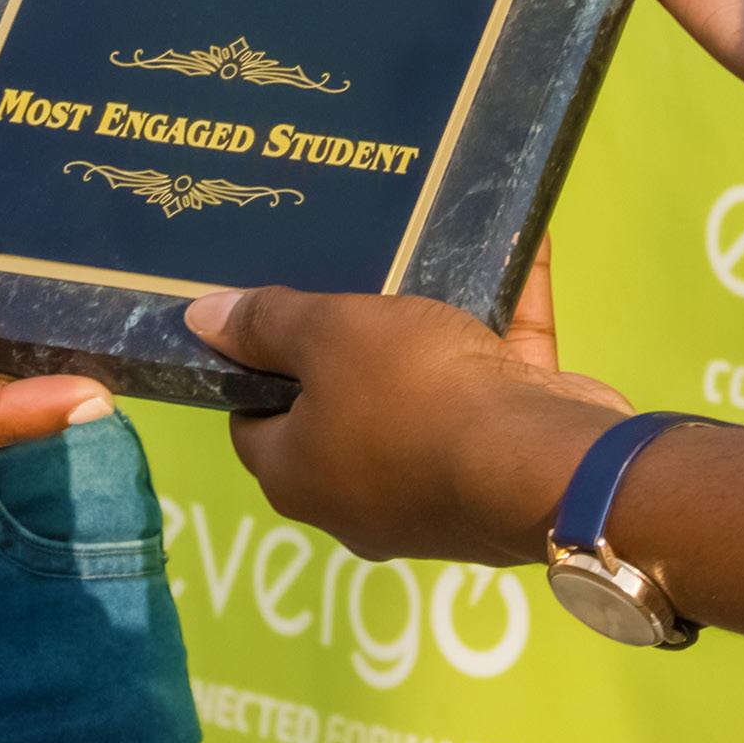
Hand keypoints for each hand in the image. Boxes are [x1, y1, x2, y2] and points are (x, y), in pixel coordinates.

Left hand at [186, 242, 627, 564]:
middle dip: (353, 338)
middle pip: (344, 404)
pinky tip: (514, 246)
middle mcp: (364, 496)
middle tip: (353, 269)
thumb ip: (270, 321)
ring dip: (434, 324)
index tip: (273, 307)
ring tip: (427, 249)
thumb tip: (200, 320)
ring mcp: (442, 481)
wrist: (544, 461)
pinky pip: (499, 372)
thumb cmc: (413, 396)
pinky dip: (506, 316)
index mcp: (302, 476)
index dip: (255, 365)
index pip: (255, 421)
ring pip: (428, 389)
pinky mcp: (508, 454)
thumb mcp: (330, 337)